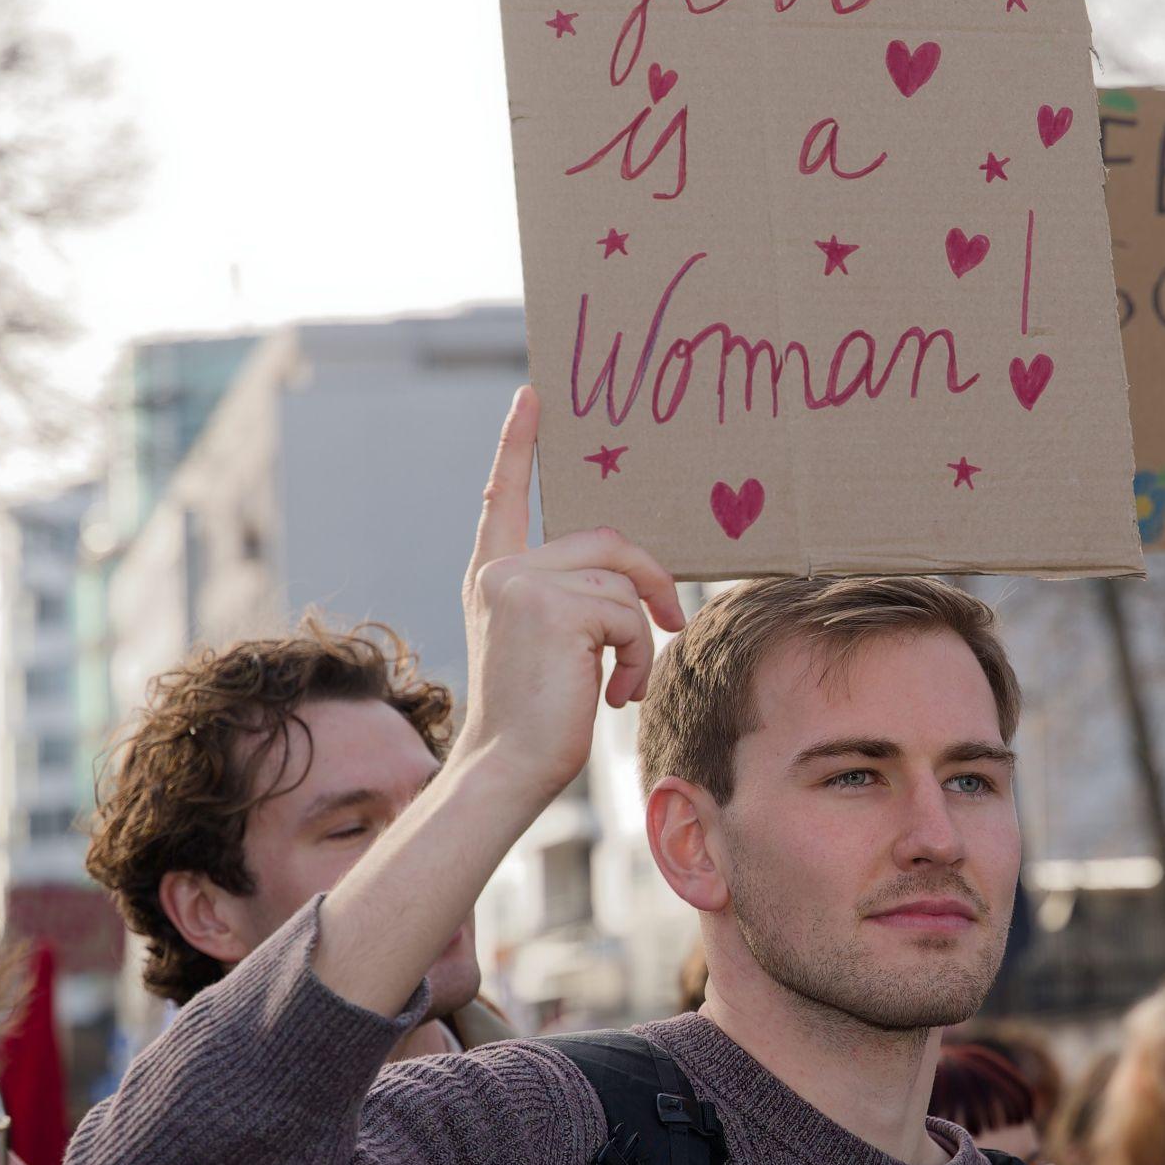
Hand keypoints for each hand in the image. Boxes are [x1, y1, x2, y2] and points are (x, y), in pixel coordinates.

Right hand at [454, 388, 686, 813]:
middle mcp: (501, 571)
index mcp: (494, 575)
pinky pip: (629, 613)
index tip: (534, 395)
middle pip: (605, 542)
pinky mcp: (553, 606)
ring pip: (623, 585)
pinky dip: (637, 655)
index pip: (504, 497)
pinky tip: (614, 693)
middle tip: (671, 622)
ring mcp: (522, 584)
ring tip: (621, 684)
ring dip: (639, 639)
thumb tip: (637, 584)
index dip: (519, 444)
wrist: (506, 768)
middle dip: (650, 580)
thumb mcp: (549, 647)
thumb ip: (573, 601)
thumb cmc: (536, 721)